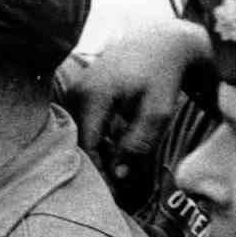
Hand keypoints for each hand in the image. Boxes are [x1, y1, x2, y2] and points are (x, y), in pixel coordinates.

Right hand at [61, 20, 210, 186]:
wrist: (159, 43)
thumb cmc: (163, 78)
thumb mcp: (158, 113)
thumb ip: (138, 144)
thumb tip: (118, 175)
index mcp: (93, 97)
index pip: (86, 146)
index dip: (100, 172)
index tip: (117, 193)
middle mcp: (75, 92)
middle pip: (78, 142)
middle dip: (96, 166)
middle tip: (118, 188)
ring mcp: (73, 90)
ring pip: (78, 134)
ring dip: (96, 154)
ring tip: (117, 170)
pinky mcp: (77, 91)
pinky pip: (80, 124)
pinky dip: (95, 139)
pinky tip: (112, 149)